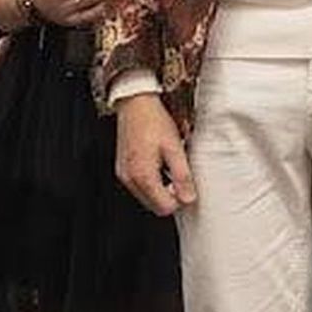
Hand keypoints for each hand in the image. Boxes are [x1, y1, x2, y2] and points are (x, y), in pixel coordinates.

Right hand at [116, 91, 196, 214]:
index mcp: (143, 175)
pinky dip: (150, 182)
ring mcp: (123, 174)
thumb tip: (189, 198)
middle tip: (179, 178)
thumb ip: (182, 176)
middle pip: (154, 207)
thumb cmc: (153, 121)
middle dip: (169, 198)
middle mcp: (129, 179)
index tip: (186, 186)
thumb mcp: (175, 148)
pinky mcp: (122, 169)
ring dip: (160, 190)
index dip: (179, 200)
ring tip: (168, 168)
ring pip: (146, 198)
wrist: (135, 103)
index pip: (164, 208)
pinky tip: (157, 165)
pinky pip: (138, 186)